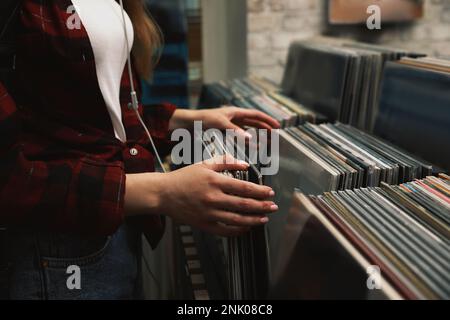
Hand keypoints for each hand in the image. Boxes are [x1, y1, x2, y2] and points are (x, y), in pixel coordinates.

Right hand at [158, 155, 276, 236]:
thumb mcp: (204, 164)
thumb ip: (226, 162)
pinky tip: (246, 228)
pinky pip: (225, 230)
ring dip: (254, 220)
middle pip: (244, 204)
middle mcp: (213, 198)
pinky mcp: (204, 224)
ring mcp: (209, 213)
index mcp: (215, 181)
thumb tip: (245, 164)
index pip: (244, 187)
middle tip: (273, 207)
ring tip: (264, 219)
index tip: (270, 193)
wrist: (163, 193)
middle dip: (262, 206)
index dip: (260, 191)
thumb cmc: (183, 178)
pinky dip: (237, 231)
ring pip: (237, 219)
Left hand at [169, 107, 280, 136]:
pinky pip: (239, 138)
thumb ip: (235, 131)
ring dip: (257, 136)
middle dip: (265, 129)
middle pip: (254, 123)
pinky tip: (250, 147)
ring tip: (266, 143)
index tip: (278, 126)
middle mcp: (233, 118)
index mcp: (234, 112)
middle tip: (275, 137)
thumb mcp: (219, 123)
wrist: (186, 125)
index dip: (268, 120)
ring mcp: (229, 126)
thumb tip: (250, 138)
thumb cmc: (201, 119)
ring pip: (248, 131)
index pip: (256, 115)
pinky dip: (246, 142)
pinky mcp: (223, 134)